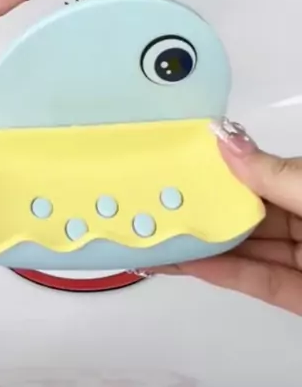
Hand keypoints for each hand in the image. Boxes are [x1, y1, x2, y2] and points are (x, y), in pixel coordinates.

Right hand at [159, 118, 301, 314]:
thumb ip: (273, 175)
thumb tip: (224, 141)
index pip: (255, 172)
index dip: (215, 169)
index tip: (172, 161)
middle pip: (243, 211)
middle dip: (200, 207)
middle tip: (150, 200)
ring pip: (244, 249)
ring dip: (201, 244)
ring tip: (154, 234)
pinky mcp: (300, 297)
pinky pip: (257, 281)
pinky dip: (222, 273)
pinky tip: (185, 264)